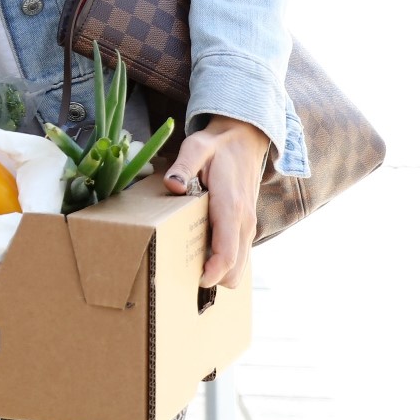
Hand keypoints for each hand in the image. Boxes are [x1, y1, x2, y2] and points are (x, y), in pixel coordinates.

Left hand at [163, 116, 270, 289]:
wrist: (245, 139)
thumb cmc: (217, 145)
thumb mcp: (196, 147)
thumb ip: (183, 166)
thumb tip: (172, 185)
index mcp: (231, 208)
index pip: (227, 253)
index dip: (212, 273)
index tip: (195, 281)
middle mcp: (243, 221)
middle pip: (235, 268)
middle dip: (213, 278)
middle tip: (181, 275)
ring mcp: (247, 224)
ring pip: (239, 264)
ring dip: (219, 272)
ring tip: (188, 267)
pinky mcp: (244, 224)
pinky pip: (238, 253)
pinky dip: (224, 263)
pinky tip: (200, 255)